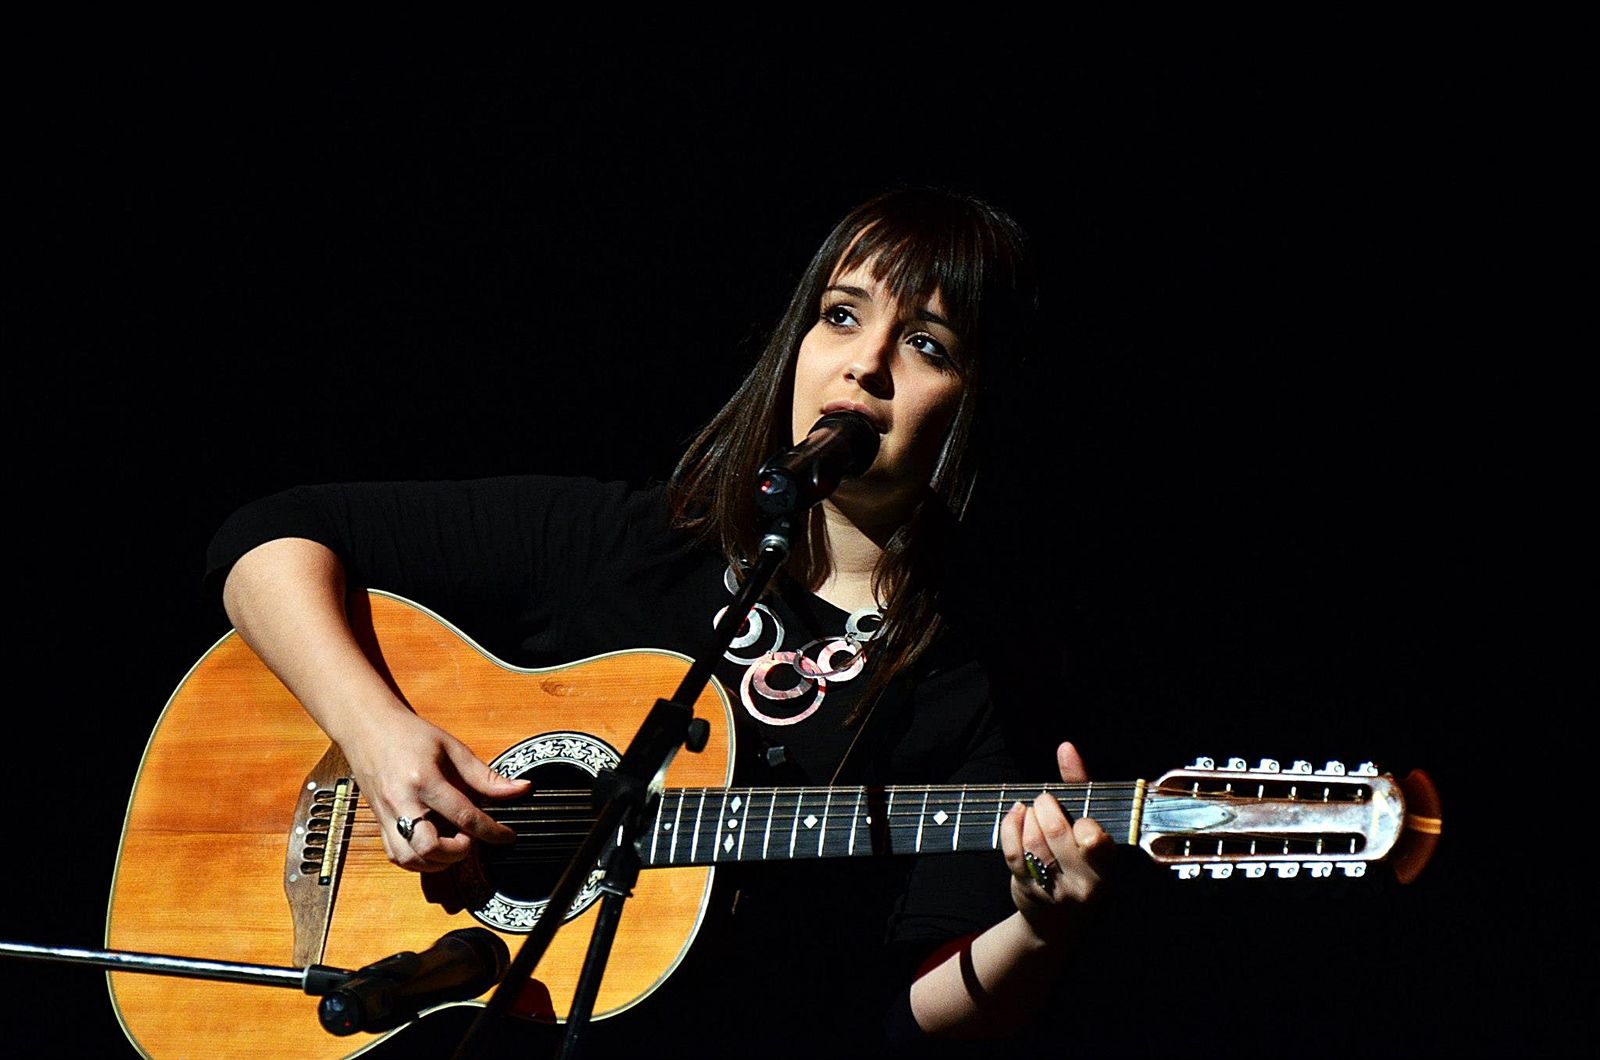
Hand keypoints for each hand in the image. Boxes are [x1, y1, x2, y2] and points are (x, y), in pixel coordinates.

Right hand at [344, 708, 530, 872]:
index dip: (491, 831)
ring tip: (453, 844)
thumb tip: (520, 790)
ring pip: (410, 859)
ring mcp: (386, 816)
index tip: (508, 836)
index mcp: (423, 780)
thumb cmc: (409, 735)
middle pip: (429, 847)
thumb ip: (486, 775)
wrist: (367, 728)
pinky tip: (434, 847)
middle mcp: (402, 802)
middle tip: (471, 839)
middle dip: (458, 852)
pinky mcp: (378, 823)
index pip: (463, 816)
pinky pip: (397, 856)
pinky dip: (419, 860)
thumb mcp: (452, 748)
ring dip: (438, 862)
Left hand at [999, 742, 1112, 942]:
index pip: (1094, 840)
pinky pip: (1012, 852)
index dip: (1083, 823)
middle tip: (1045, 801)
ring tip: (1032, 810)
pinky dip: (1010, 825)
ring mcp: (1053, 890)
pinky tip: (1017, 815)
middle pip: (1057, 834)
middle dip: (1046, 807)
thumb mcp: (1091, 829)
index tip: (1078, 816)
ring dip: (1028, 816)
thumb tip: (1066, 747)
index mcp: (1107, 869)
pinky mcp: (1027, 889)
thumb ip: (1082, 787)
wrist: (1060, 925)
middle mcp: (1083, 884)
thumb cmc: (1082, 865)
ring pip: (1033, 842)